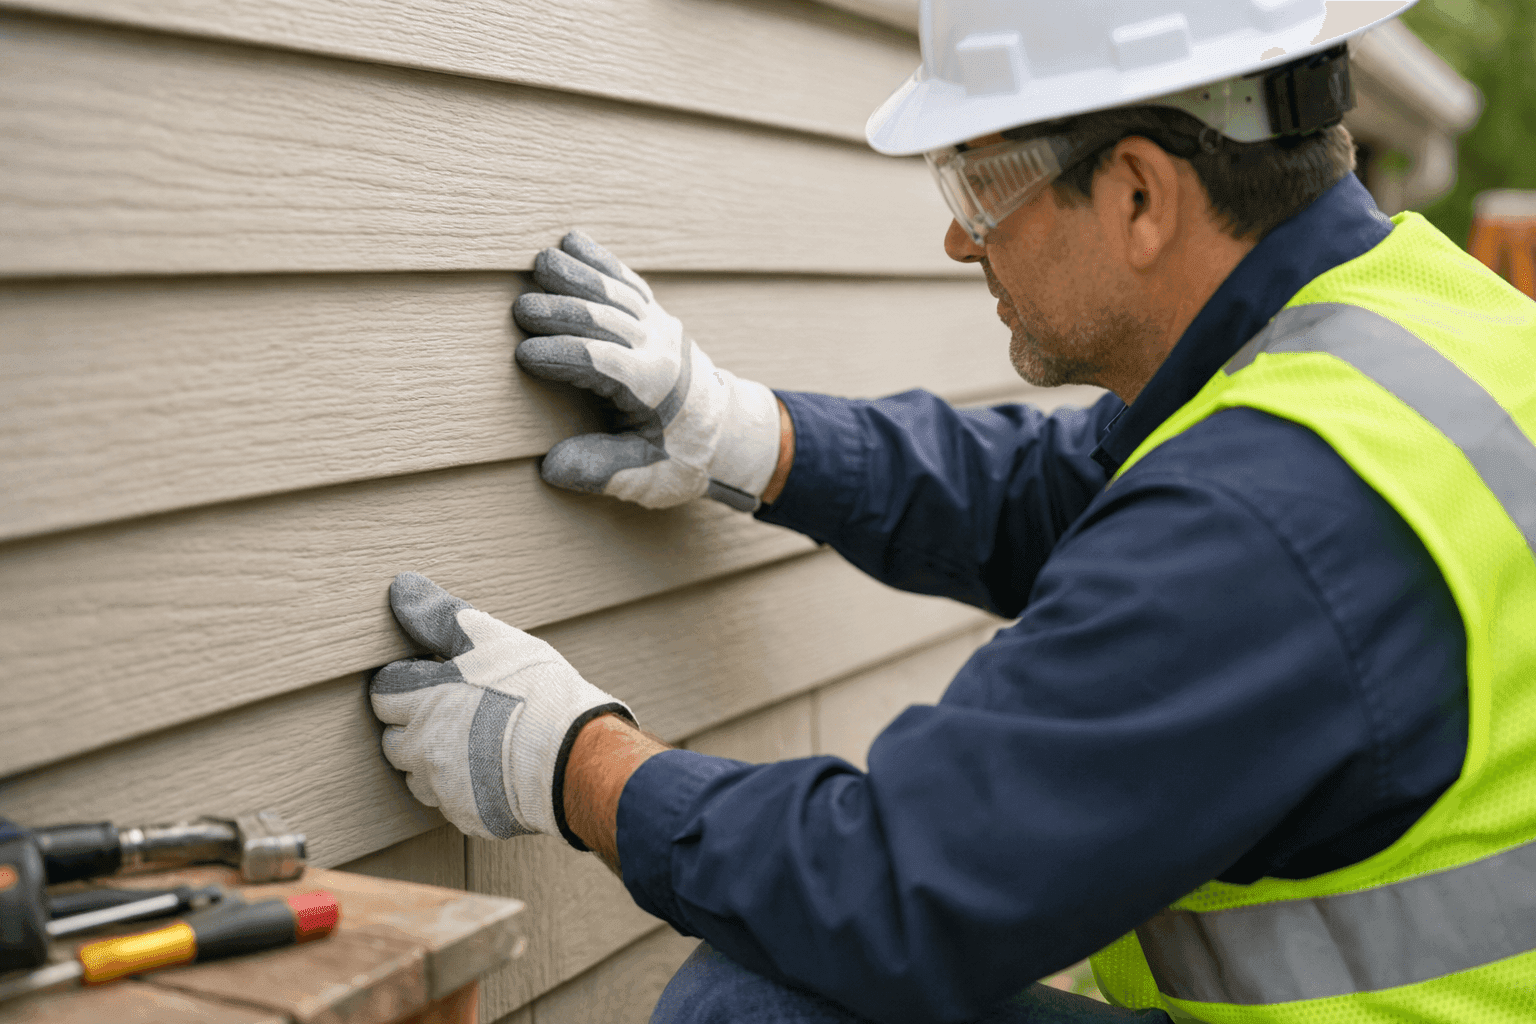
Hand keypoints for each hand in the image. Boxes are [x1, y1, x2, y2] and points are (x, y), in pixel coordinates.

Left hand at [370, 573, 632, 843]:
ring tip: (474, 743)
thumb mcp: (490, 640)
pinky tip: (492, 770)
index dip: (406, 683)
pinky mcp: (467, 816)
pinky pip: (450, 803)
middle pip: (392, 738)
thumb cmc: (535, 692)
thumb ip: (440, 617)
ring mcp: (442, 787)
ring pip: (418, 776)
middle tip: (455, 711)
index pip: (383, 693)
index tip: (433, 679)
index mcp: (421, 701)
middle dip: (414, 724)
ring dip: (434, 761)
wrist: (573, 755)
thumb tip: (401, 588)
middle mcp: (422, 748)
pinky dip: (464, 788)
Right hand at [513, 231, 780, 510]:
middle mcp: (659, 348)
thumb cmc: (681, 457)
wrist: (726, 430)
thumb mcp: (646, 478)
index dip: (561, 357)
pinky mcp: (656, 314)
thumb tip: (552, 468)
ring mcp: (659, 325)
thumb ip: (601, 471)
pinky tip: (572, 241)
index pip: (602, 364)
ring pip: (614, 292)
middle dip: (560, 312)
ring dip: (577, 275)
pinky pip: (626, 280)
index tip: (523, 355)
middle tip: (519, 309)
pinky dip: (600, 259)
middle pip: (603, 320)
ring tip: (540, 261)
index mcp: (654, 387)